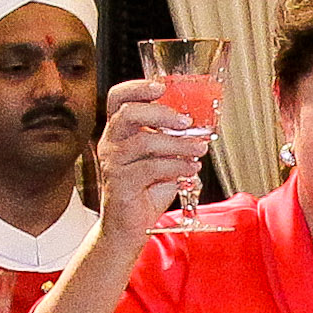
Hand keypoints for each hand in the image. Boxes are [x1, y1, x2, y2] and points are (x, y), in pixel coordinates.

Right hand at [94, 78, 212, 235]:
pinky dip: (176, 166)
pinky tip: (190, 168)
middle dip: (161, 113)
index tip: (161, 87)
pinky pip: (150, 168)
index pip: (118, 98)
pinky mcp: (120, 183)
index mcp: (119, 131)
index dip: (137, 87)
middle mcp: (111, 143)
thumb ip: (173, 139)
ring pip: (144, 142)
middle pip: (128, 114)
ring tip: (199, 148)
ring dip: (178, 144)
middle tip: (186, 121)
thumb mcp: (162, 157)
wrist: (130, 226)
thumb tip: (201, 125)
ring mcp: (113, 163)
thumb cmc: (146, 190)